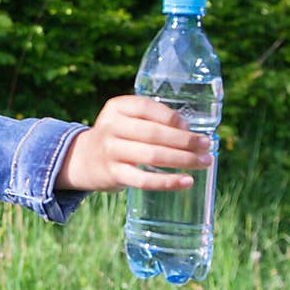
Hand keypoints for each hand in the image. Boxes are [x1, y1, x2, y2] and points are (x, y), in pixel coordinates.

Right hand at [55, 95, 211, 191]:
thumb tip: (192, 133)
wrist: (83, 159)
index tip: (190, 127)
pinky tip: (187, 181)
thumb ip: (150, 119)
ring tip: (204, 162)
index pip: (146, 107)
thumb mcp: (124, 118)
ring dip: (183, 159)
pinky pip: (144, 180)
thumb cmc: (116, 136)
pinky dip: (168, 182)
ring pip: (152, 156)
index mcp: (116, 108)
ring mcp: (111, 152)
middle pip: (153, 133)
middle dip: (185, 141)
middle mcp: (111, 128)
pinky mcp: (114, 174)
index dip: (171, 117)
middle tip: (206, 145)